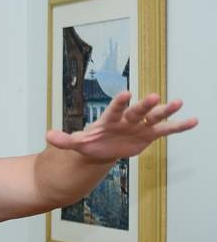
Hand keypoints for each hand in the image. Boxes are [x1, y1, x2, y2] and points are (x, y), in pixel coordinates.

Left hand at [46, 91, 197, 161]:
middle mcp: (127, 119)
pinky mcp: (149, 135)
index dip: (120, 103)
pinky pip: (165, 130)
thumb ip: (64, 140)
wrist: (102, 148)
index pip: (114, 109)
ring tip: (178, 103)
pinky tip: (193, 121)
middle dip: (144, 105)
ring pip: (154, 117)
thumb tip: (47, 136)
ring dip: (165, 111)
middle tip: (154, 97)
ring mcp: (139, 126)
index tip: (125, 94)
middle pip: (137, 111)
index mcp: (109, 119)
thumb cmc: (91, 142)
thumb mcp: (76, 143)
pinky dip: (178, 126)